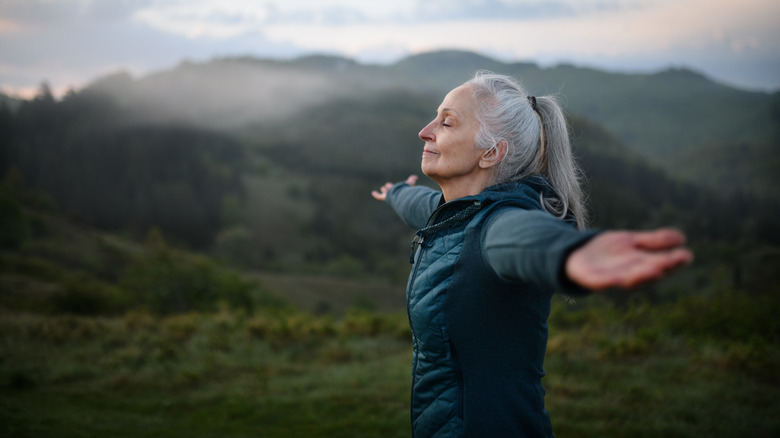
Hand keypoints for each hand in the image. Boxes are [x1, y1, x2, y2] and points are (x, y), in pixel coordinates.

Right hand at [371, 175, 417, 201]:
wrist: (401, 196)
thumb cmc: (406, 191)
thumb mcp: (409, 184)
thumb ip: (411, 180)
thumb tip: (415, 177)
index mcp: (399, 191)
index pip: (397, 188)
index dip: (395, 186)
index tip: (392, 184)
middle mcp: (394, 194)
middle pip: (391, 191)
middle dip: (389, 188)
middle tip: (386, 186)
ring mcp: (389, 196)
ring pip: (386, 193)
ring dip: (384, 191)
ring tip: (382, 188)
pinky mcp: (384, 198)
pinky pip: (379, 197)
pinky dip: (376, 195)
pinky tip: (373, 193)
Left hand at [565, 228, 692, 290]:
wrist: (576, 253)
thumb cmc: (607, 251)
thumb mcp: (632, 241)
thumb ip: (654, 241)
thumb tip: (682, 238)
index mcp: (640, 265)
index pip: (660, 263)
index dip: (673, 261)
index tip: (687, 255)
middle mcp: (629, 274)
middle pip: (646, 272)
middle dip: (659, 268)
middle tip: (672, 262)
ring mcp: (610, 278)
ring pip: (628, 280)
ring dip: (640, 276)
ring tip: (655, 269)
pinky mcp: (592, 280)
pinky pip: (601, 282)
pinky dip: (609, 282)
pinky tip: (617, 279)